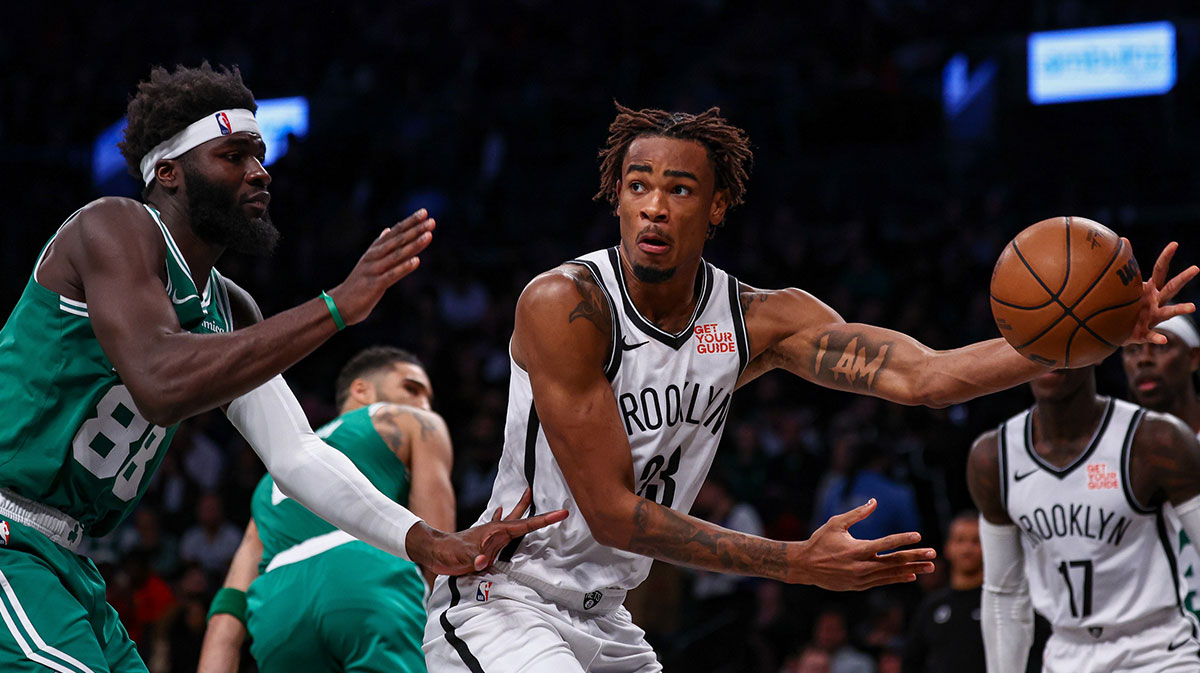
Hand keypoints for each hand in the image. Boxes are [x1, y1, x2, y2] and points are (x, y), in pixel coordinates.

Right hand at [326, 209, 436, 324]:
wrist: (339, 304)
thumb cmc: (358, 283)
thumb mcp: (369, 261)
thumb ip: (380, 246)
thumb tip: (387, 230)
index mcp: (374, 250)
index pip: (394, 232)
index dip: (409, 222)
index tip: (424, 212)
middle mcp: (374, 256)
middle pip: (397, 240)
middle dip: (415, 230)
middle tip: (432, 221)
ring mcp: (374, 270)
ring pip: (396, 255)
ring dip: (414, 245)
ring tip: (429, 236)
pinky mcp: (374, 284)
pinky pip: (392, 274)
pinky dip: (404, 267)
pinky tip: (417, 261)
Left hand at [406, 488, 567, 575]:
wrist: (433, 551)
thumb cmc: (449, 553)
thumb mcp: (463, 557)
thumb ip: (474, 558)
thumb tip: (482, 561)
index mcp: (496, 531)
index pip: (526, 524)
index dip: (545, 519)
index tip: (562, 512)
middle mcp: (495, 530)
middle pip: (520, 517)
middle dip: (534, 507)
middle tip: (545, 493)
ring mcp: (489, 534)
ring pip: (510, 520)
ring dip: (520, 509)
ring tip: (527, 494)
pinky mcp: (483, 540)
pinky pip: (497, 527)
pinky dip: (501, 517)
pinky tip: (501, 509)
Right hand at [793, 499, 934, 589]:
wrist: (805, 566)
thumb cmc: (820, 541)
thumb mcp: (836, 523)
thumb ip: (857, 513)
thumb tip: (874, 502)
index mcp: (856, 549)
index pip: (885, 544)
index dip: (902, 539)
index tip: (918, 536)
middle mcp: (861, 565)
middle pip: (894, 561)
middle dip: (915, 557)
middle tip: (933, 554)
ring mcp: (861, 578)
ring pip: (892, 574)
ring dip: (912, 569)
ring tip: (930, 567)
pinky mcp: (859, 585)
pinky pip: (883, 581)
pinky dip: (897, 578)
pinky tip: (911, 575)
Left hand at [1126, 240, 1197, 344]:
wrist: (1117, 331)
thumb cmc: (1125, 305)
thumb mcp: (1126, 285)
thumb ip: (1126, 265)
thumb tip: (1122, 239)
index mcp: (1150, 289)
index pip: (1160, 270)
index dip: (1166, 256)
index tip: (1174, 243)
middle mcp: (1156, 302)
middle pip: (1172, 287)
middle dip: (1183, 278)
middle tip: (1196, 267)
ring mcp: (1153, 318)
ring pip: (1169, 312)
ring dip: (1180, 309)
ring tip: (1193, 307)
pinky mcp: (1145, 334)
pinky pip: (1153, 336)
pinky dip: (1158, 338)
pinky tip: (1163, 340)